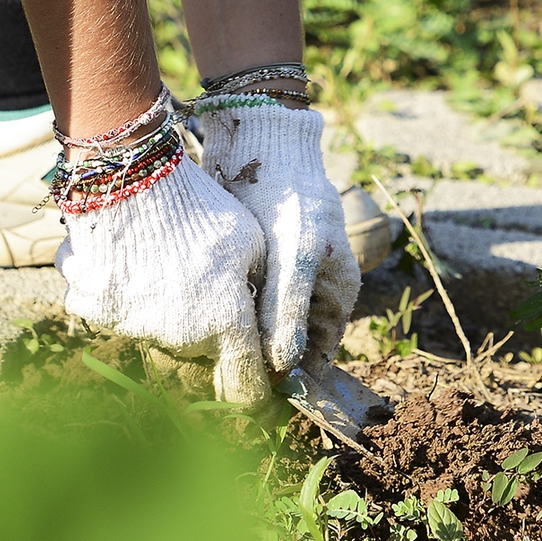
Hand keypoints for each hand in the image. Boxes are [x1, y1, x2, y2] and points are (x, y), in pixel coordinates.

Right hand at [56, 155, 269, 402]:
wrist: (131, 177)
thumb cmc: (203, 207)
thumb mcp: (256, 247)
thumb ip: (264, 297)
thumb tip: (271, 335)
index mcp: (226, 325)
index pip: (246, 386)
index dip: (256, 393)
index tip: (259, 392)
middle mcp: (180, 336)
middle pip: (199, 353)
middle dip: (208, 332)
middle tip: (205, 286)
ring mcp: (132, 324)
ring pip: (155, 331)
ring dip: (163, 310)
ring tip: (164, 261)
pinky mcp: (92, 307)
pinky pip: (109, 310)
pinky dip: (116, 291)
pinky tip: (124, 259)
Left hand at [193, 100, 361, 376]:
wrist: (264, 142)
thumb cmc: (291, 203)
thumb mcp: (295, 262)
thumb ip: (288, 316)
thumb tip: (285, 371)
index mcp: (337, 295)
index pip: (319, 354)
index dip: (294, 377)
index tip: (261, 398)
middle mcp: (315, 290)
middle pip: (289, 340)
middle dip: (263, 358)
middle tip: (224, 380)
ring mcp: (287, 274)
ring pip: (263, 320)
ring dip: (242, 335)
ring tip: (207, 355)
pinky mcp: (259, 259)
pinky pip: (246, 297)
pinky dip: (230, 309)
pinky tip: (204, 317)